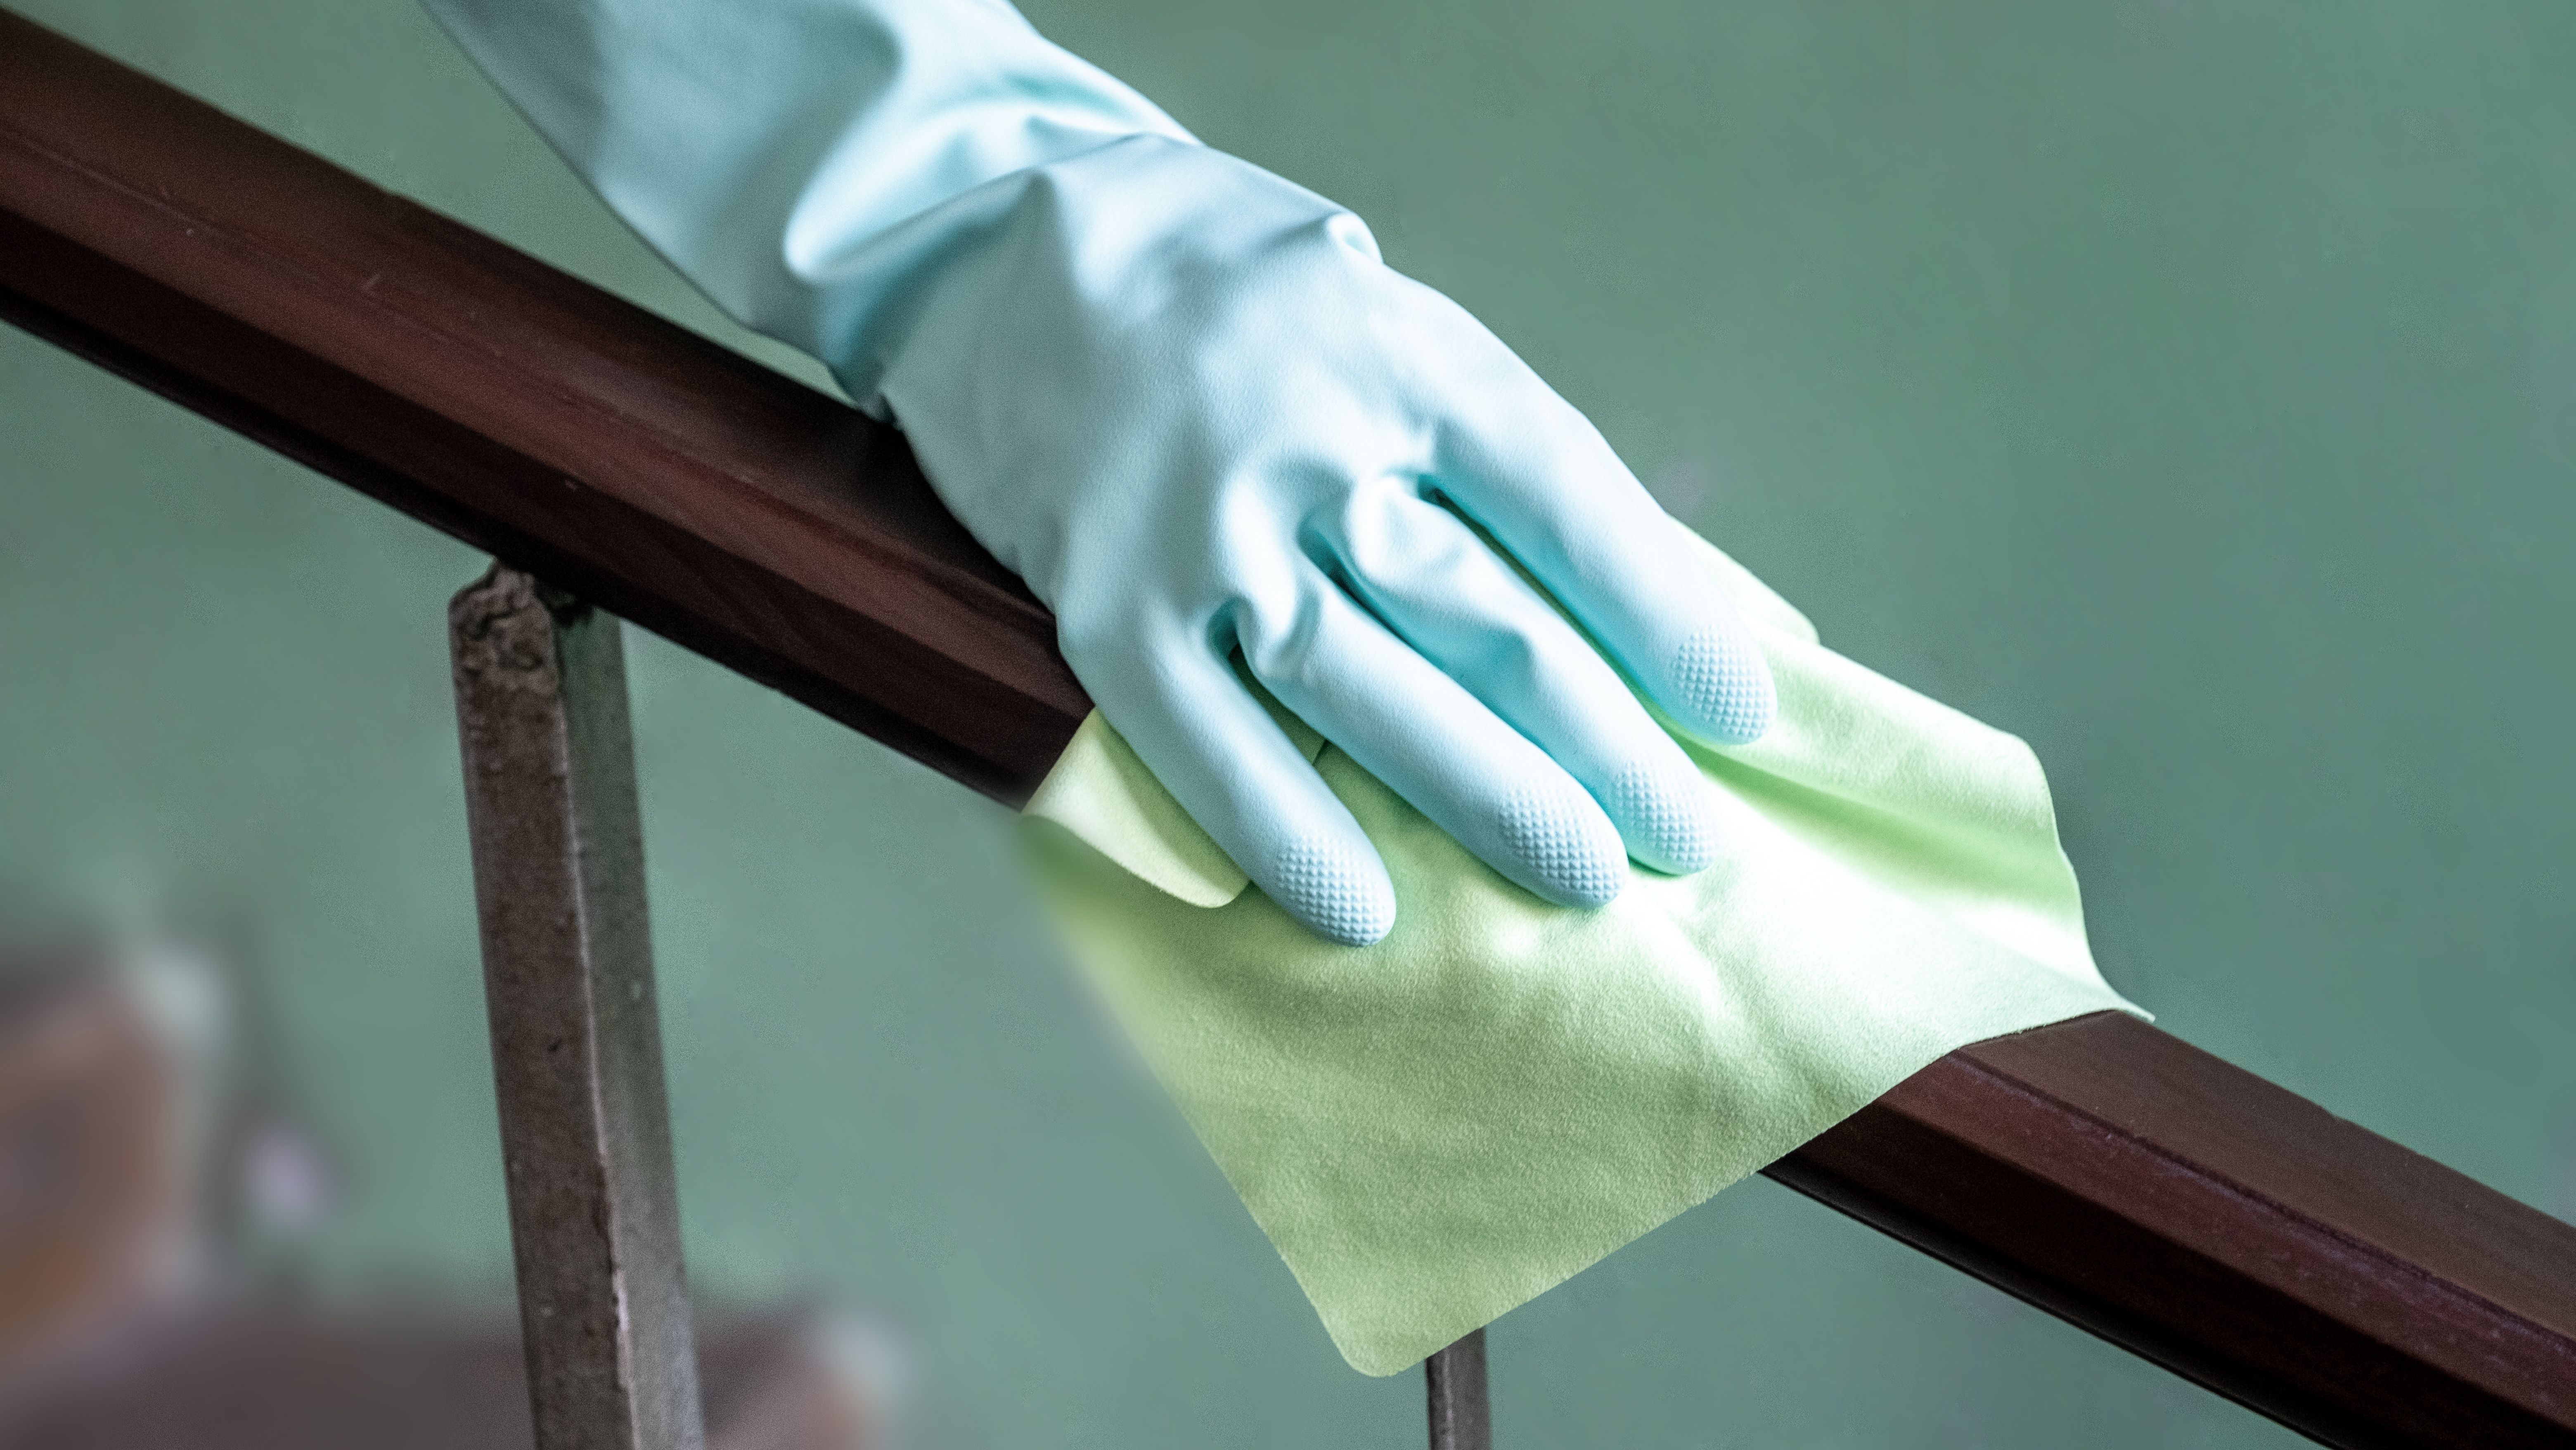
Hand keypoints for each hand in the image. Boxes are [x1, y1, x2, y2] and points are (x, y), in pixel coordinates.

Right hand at [880, 135, 1774, 942]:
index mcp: (1402, 358)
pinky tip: (1364, 910)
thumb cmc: (1225, 300)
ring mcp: (1205, 528)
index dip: (1664, 618)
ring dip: (1492, 804)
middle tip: (1685, 843)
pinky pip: (1208, 740)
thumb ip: (1472, 444)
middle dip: (1607, 749)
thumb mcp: (1373, 319)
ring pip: (1373, 695)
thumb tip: (1630, 584)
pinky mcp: (1105, 596)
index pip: (1567, 504)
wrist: (996, 244)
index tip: (1740, 715)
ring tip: (1584, 886)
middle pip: (1492, 623)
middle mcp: (1313, 443)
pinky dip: (1288, 831)